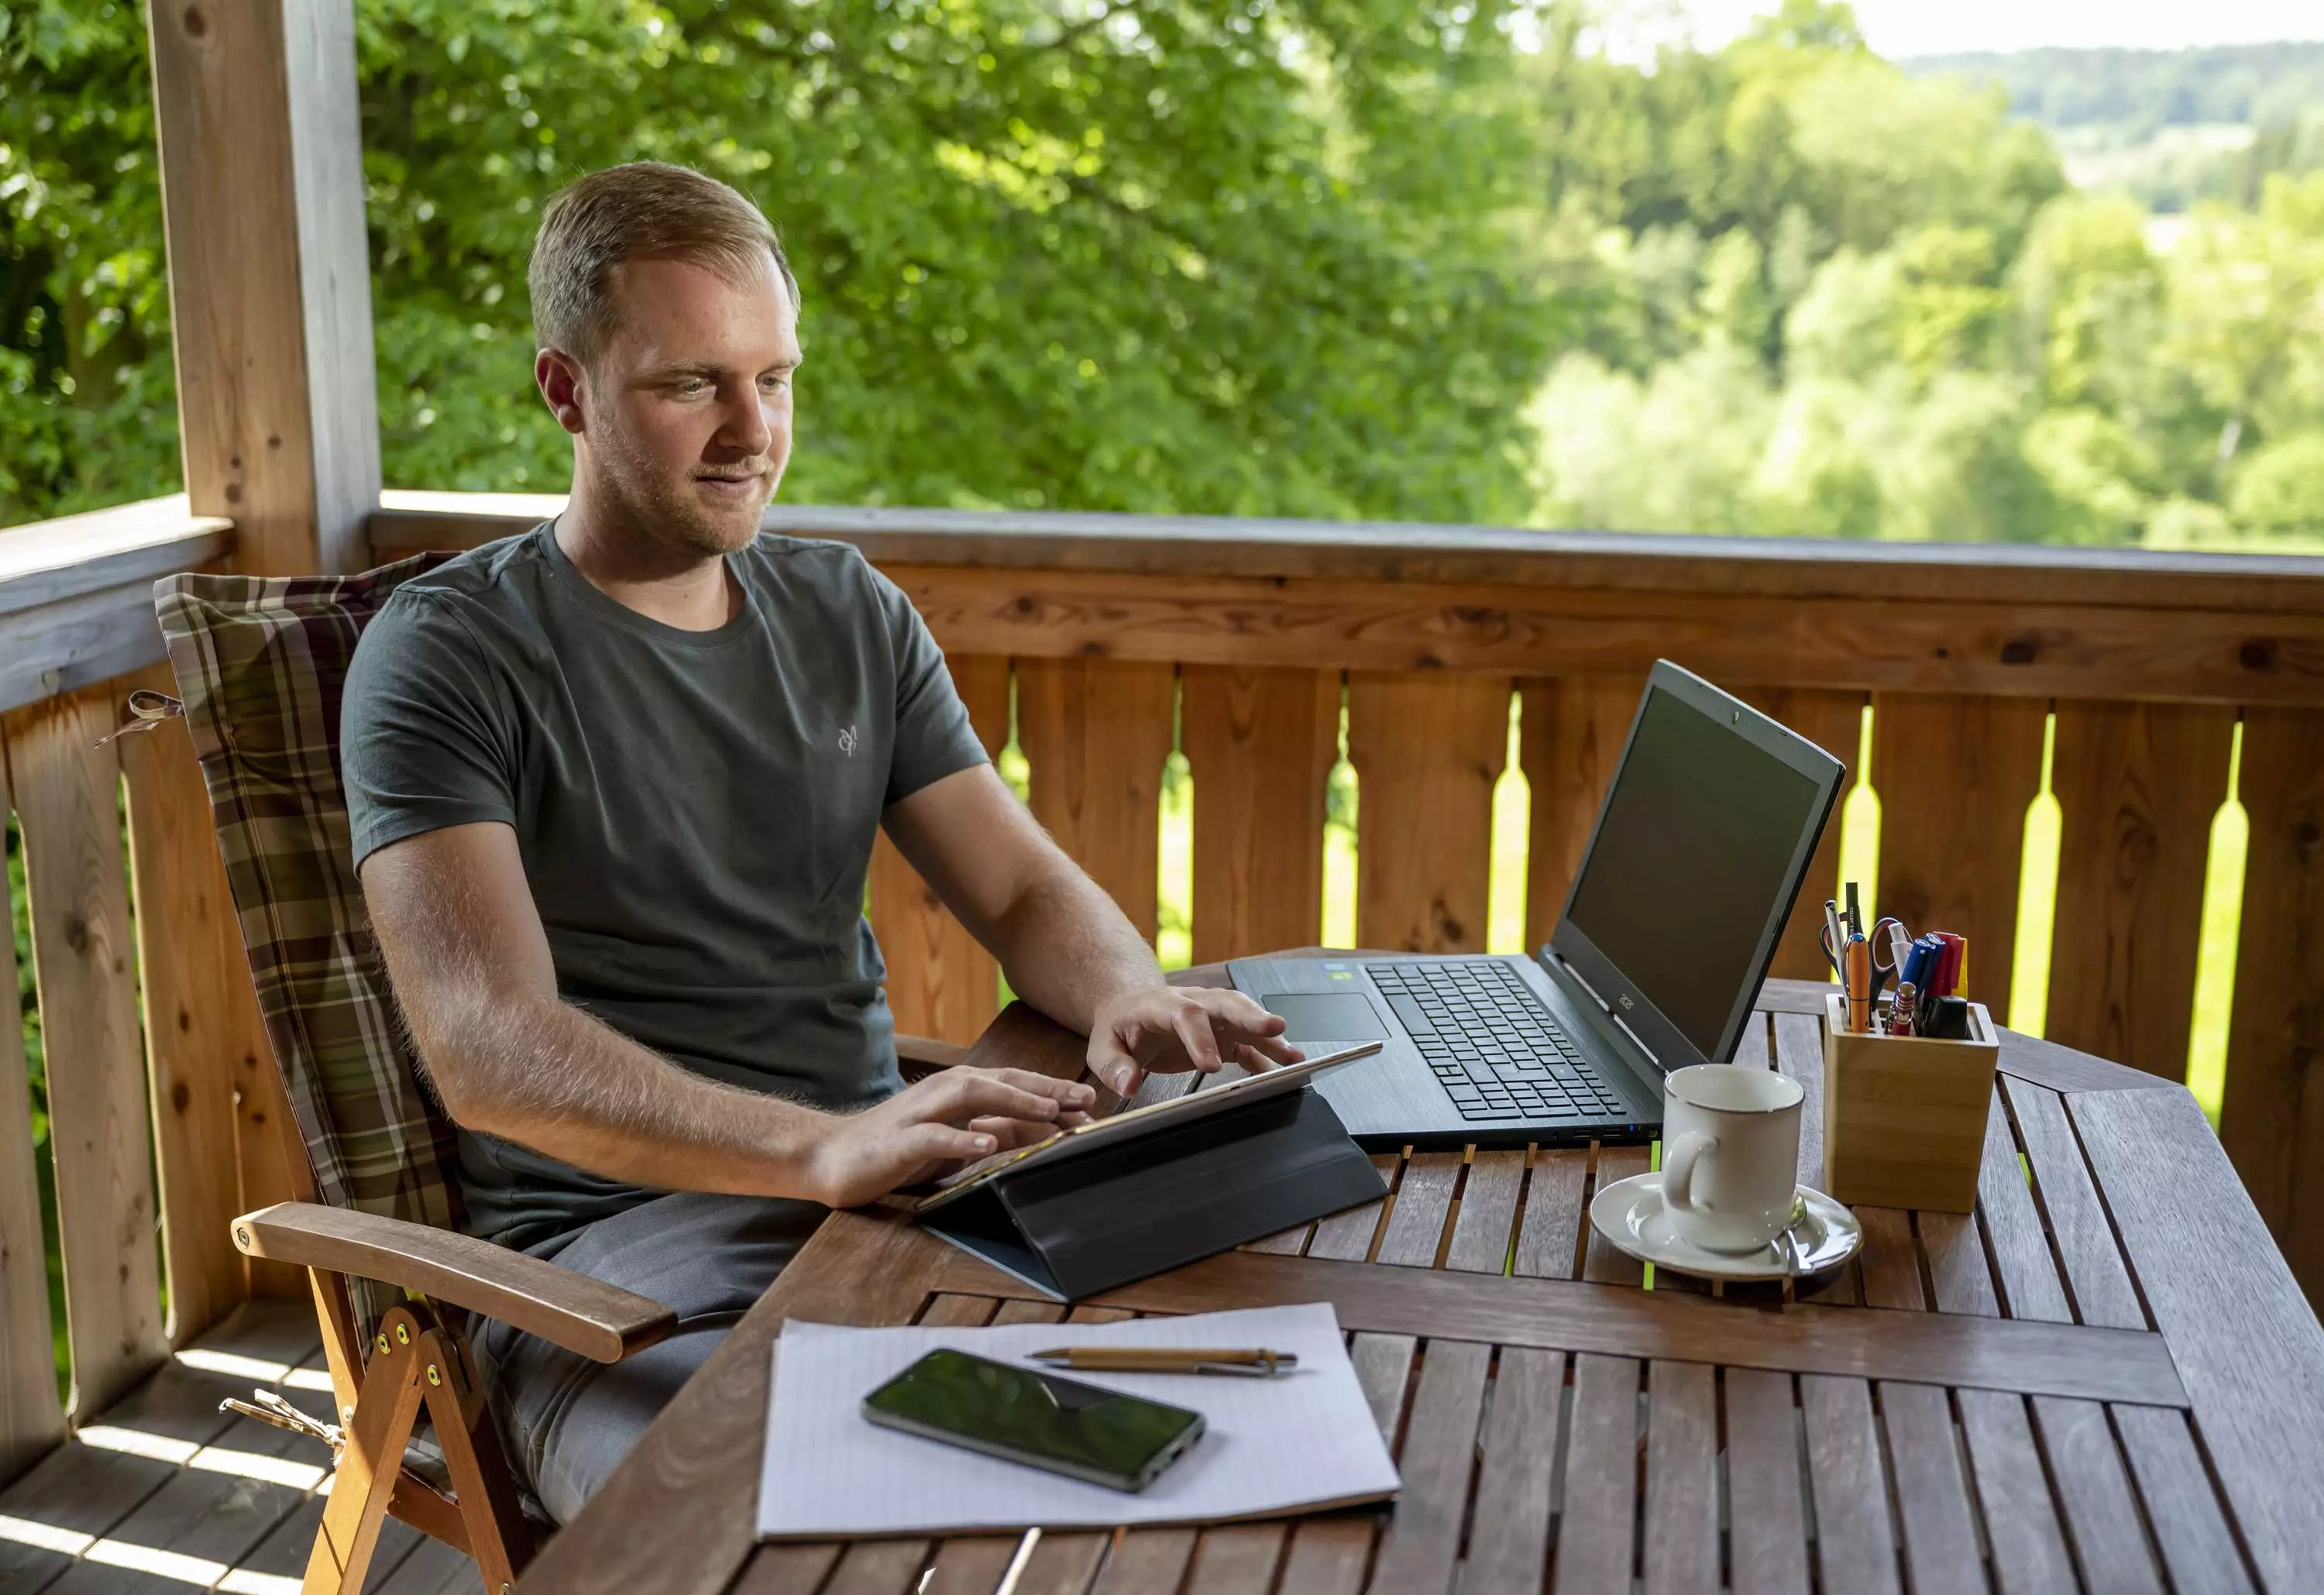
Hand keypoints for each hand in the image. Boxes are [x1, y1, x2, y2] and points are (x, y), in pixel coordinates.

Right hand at [806, 1067, 1095, 1207]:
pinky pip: (935, 1137)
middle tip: (1085, 1101)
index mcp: (959, 1090)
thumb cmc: (899, 1148)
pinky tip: (986, 1145)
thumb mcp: (957, 1141)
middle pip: (1002, 1082)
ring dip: (1014, 1102)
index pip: (1014, 1084)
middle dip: (1046, 1089)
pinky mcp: (900, 1141)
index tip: (1092, 1103)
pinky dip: (962, 1139)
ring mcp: (920, 1113)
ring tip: (1050, 1111)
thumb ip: (997, 1131)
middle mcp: (943, 1092)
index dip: (1053, 1090)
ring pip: (973, 1096)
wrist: (833, 1157)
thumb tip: (1048, 1130)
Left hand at [1086, 985, 1303, 1096]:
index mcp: (1160, 1004)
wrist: (1130, 1010)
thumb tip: (1129, 1084)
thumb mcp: (1102, 1047)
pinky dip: (1267, 1055)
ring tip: (1295, 1055)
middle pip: (1226, 1003)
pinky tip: (1285, 1069)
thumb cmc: (1118, 1029)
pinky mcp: (1222, 1035)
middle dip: (1251, 1015)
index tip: (1210, 1066)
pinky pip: (1248, 1043)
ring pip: (1244, 1017)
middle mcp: (1193, 1003)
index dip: (1201, 1037)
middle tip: (1276, 1028)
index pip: (1186, 1013)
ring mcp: (1211, 1017)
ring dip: (1269, 1035)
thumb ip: (1114, 1066)